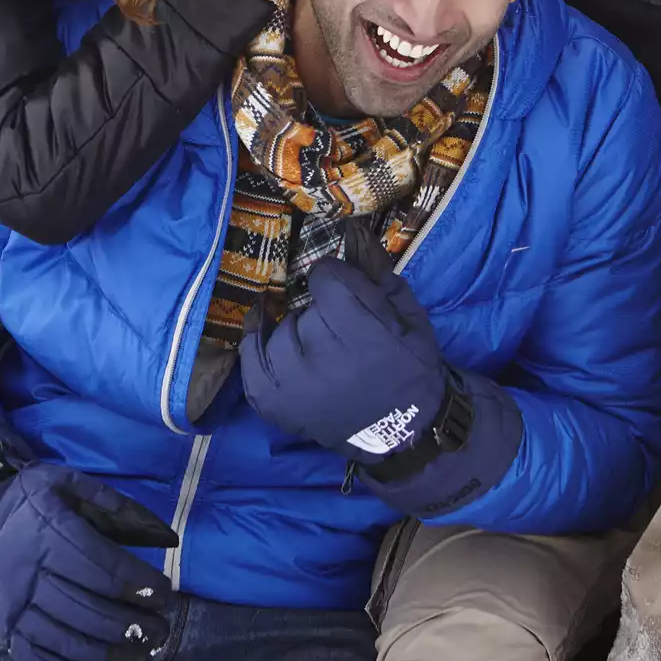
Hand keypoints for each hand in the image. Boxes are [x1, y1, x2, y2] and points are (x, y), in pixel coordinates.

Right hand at [0, 463, 178, 660]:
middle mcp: (30, 574)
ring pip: (64, 639)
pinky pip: (36, 658)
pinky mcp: (2, 628)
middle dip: (131, 624)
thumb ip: (114, 503)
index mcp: (50, 535)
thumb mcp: (68, 482)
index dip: (138, 585)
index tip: (164, 596)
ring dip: (108, 655)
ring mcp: (13, 607)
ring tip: (141, 660)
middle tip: (161, 632)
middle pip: (87, 609)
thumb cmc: (30, 499)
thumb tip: (164, 536)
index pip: (102, 568)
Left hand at [240, 225, 448, 461]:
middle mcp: (321, 359)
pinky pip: (250, 356)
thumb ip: (375, 270)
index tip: (343, 287)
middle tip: (337, 324)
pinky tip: (264, 321)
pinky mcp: (271, 402)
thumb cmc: (409, 367)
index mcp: (362, 334)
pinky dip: (255, 337)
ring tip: (318, 343)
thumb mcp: (406, 313)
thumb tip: (350, 227)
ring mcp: (291, 384)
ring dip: (297, 328)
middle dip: (321, 307)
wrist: (401, 433)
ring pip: (282, 327)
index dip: (336, 278)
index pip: (325, 278)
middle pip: (304, 304)